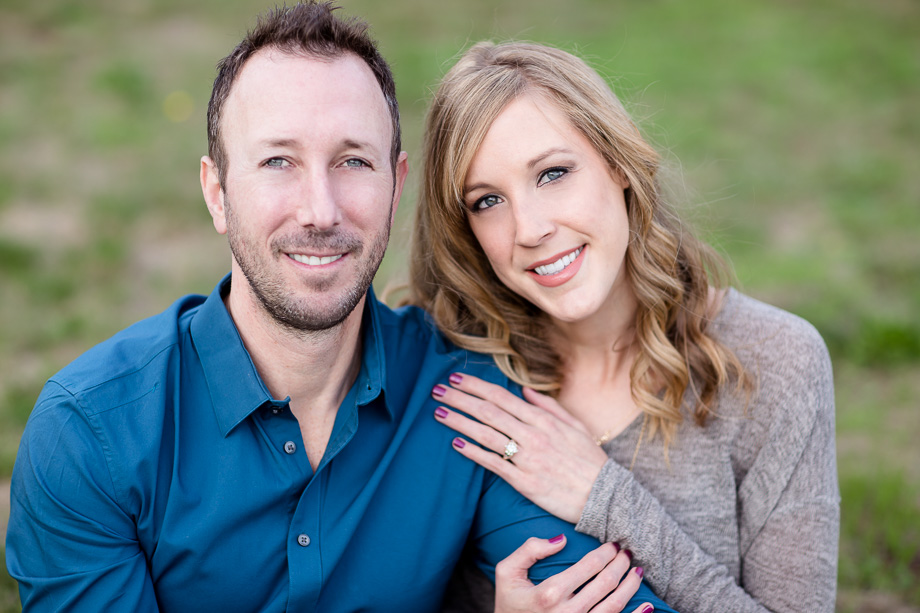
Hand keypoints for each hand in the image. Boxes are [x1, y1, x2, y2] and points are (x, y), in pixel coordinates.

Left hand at [433, 374, 607, 522]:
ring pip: (486, 434)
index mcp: (544, 419)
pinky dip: (474, 452)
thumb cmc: (590, 461)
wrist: (604, 497)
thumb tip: (524, 391)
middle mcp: (533, 435)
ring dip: (460, 422)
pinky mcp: (524, 482)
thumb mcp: (575, 426)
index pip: (502, 397)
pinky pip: (494, 464)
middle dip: (460, 399)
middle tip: (437, 391)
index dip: (476, 386)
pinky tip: (456, 444)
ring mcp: (528, 458)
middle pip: (489, 411)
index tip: (456, 379)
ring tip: (439, 413)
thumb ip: (548, 406)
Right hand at [494, 536, 650, 612]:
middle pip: (606, 583)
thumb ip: (529, 550)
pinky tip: (648, 605)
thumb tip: (561, 540)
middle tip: (627, 553)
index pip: (589, 566)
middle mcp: (567, 612)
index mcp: (549, 593)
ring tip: (638, 571)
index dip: (605, 552)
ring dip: (631, 585)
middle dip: (621, 564)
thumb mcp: (507, 572)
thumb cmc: (509, 603)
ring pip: (615, 605)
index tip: (613, 544)